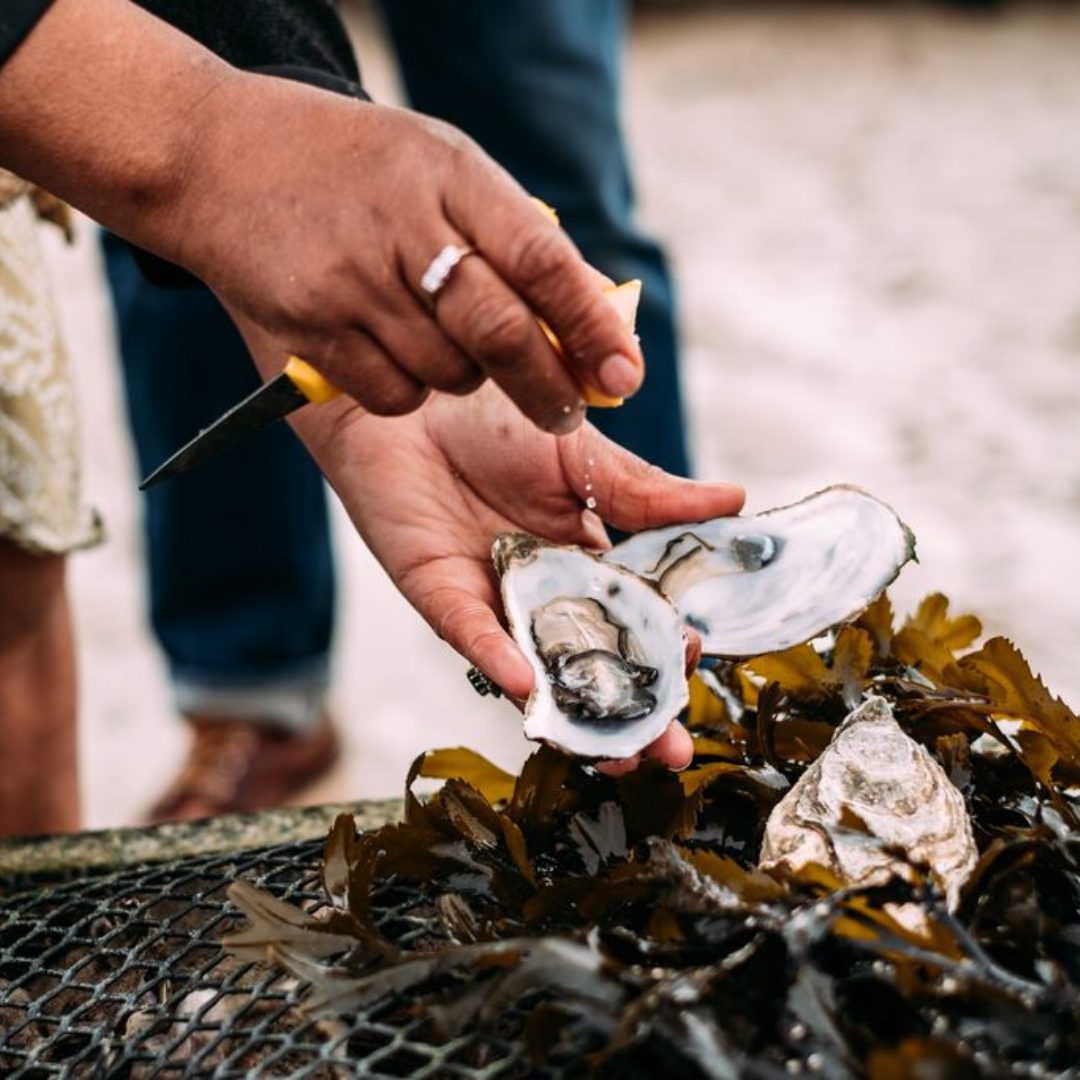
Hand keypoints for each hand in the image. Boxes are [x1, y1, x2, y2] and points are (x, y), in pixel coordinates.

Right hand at [173, 77, 640, 431]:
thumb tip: (594, 317)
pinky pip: (393, 393)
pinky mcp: (310, 328)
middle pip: (501, 331)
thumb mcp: (441, 167)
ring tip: (445, 342)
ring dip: (466, 378)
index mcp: (449, 175)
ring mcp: (351, 281)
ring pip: (449, 374)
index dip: (591, 325)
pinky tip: (393, 351)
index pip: (541, 260)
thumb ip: (512, 234)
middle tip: (569, 410)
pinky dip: (409, 391)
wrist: (217, 157)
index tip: (625, 374)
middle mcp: (402, 228)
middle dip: (548, 386)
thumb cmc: (353, 167)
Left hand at [292, 381, 743, 770]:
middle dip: (631, 711)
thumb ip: (649, 491)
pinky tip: (530, 685)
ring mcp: (493, 600)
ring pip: (537, 671)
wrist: (416, 386)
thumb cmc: (495, 415)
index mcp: (584, 558)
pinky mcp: (441, 595)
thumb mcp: (584, 454)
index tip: (698, 662)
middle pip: (592, 663)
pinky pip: (473, 636)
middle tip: (670, 749)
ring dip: (574, 713)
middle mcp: (541, 592)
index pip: (634, 617)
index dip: (665, 647)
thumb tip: (734, 502)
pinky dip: (500, 659)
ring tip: (618, 754)